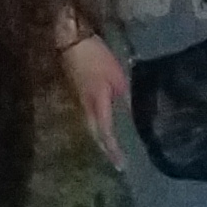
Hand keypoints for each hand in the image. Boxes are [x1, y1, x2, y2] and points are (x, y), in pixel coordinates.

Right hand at [60, 32, 128, 165]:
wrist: (71, 43)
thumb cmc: (97, 58)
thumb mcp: (117, 77)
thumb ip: (126, 98)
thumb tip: (136, 116)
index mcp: (97, 104)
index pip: (106, 133)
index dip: (113, 149)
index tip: (121, 164)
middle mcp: (86, 107)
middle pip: (96, 134)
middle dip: (106, 149)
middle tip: (117, 163)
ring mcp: (79, 101)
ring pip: (91, 127)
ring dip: (101, 140)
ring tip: (112, 152)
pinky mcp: (78, 94)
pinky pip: (89, 117)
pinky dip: (97, 128)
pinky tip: (103, 129)